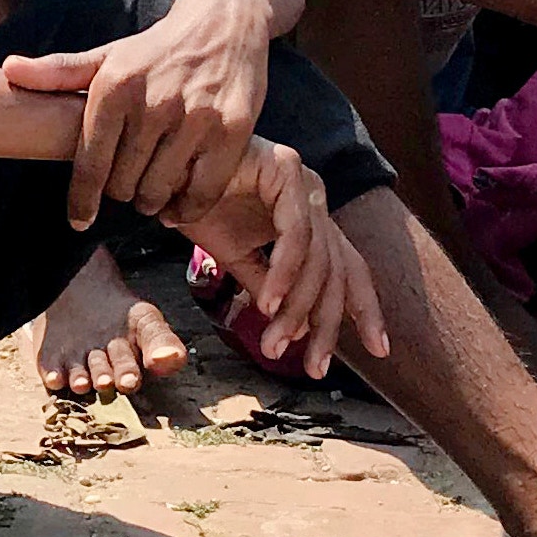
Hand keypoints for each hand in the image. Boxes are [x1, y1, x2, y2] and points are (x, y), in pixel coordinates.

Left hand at [4, 0, 273, 228]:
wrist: (224, 22)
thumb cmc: (156, 50)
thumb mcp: (106, 56)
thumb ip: (57, 72)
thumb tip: (8, 70)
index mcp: (115, 86)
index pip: (89, 164)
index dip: (81, 200)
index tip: (78, 221)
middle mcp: (154, 102)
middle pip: (123, 185)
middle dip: (121, 191)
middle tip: (128, 181)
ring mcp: (196, 118)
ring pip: (159, 192)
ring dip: (152, 200)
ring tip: (152, 186)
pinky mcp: (233, 131)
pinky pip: (201, 194)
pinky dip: (186, 208)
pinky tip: (179, 202)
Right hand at [174, 140, 388, 377]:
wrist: (158, 168)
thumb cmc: (194, 204)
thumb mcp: (236, 256)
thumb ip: (267, 286)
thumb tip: (292, 328)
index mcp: (308, 216)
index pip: (348, 268)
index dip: (364, 309)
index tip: (379, 351)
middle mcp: (313, 196)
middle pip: (339, 270)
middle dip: (329, 324)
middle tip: (313, 367)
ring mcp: (303, 181)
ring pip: (319, 259)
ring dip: (297, 309)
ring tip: (275, 343)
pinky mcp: (285, 170)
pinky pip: (297, 235)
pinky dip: (284, 274)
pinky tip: (267, 304)